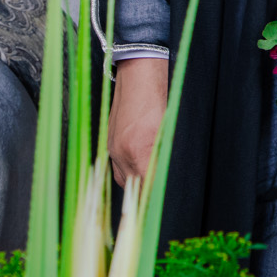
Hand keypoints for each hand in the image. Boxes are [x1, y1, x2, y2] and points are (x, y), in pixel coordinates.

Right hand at [110, 57, 167, 184]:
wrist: (138, 75)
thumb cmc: (159, 98)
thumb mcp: (166, 128)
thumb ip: (162, 154)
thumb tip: (162, 174)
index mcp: (140, 149)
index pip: (147, 184)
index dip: (154, 194)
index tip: (162, 200)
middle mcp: (123, 152)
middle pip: (133, 186)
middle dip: (145, 192)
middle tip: (158, 195)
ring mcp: (113, 148)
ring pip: (123, 179)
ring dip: (136, 183)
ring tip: (148, 185)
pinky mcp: (109, 143)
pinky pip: (117, 167)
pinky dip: (128, 172)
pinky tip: (138, 170)